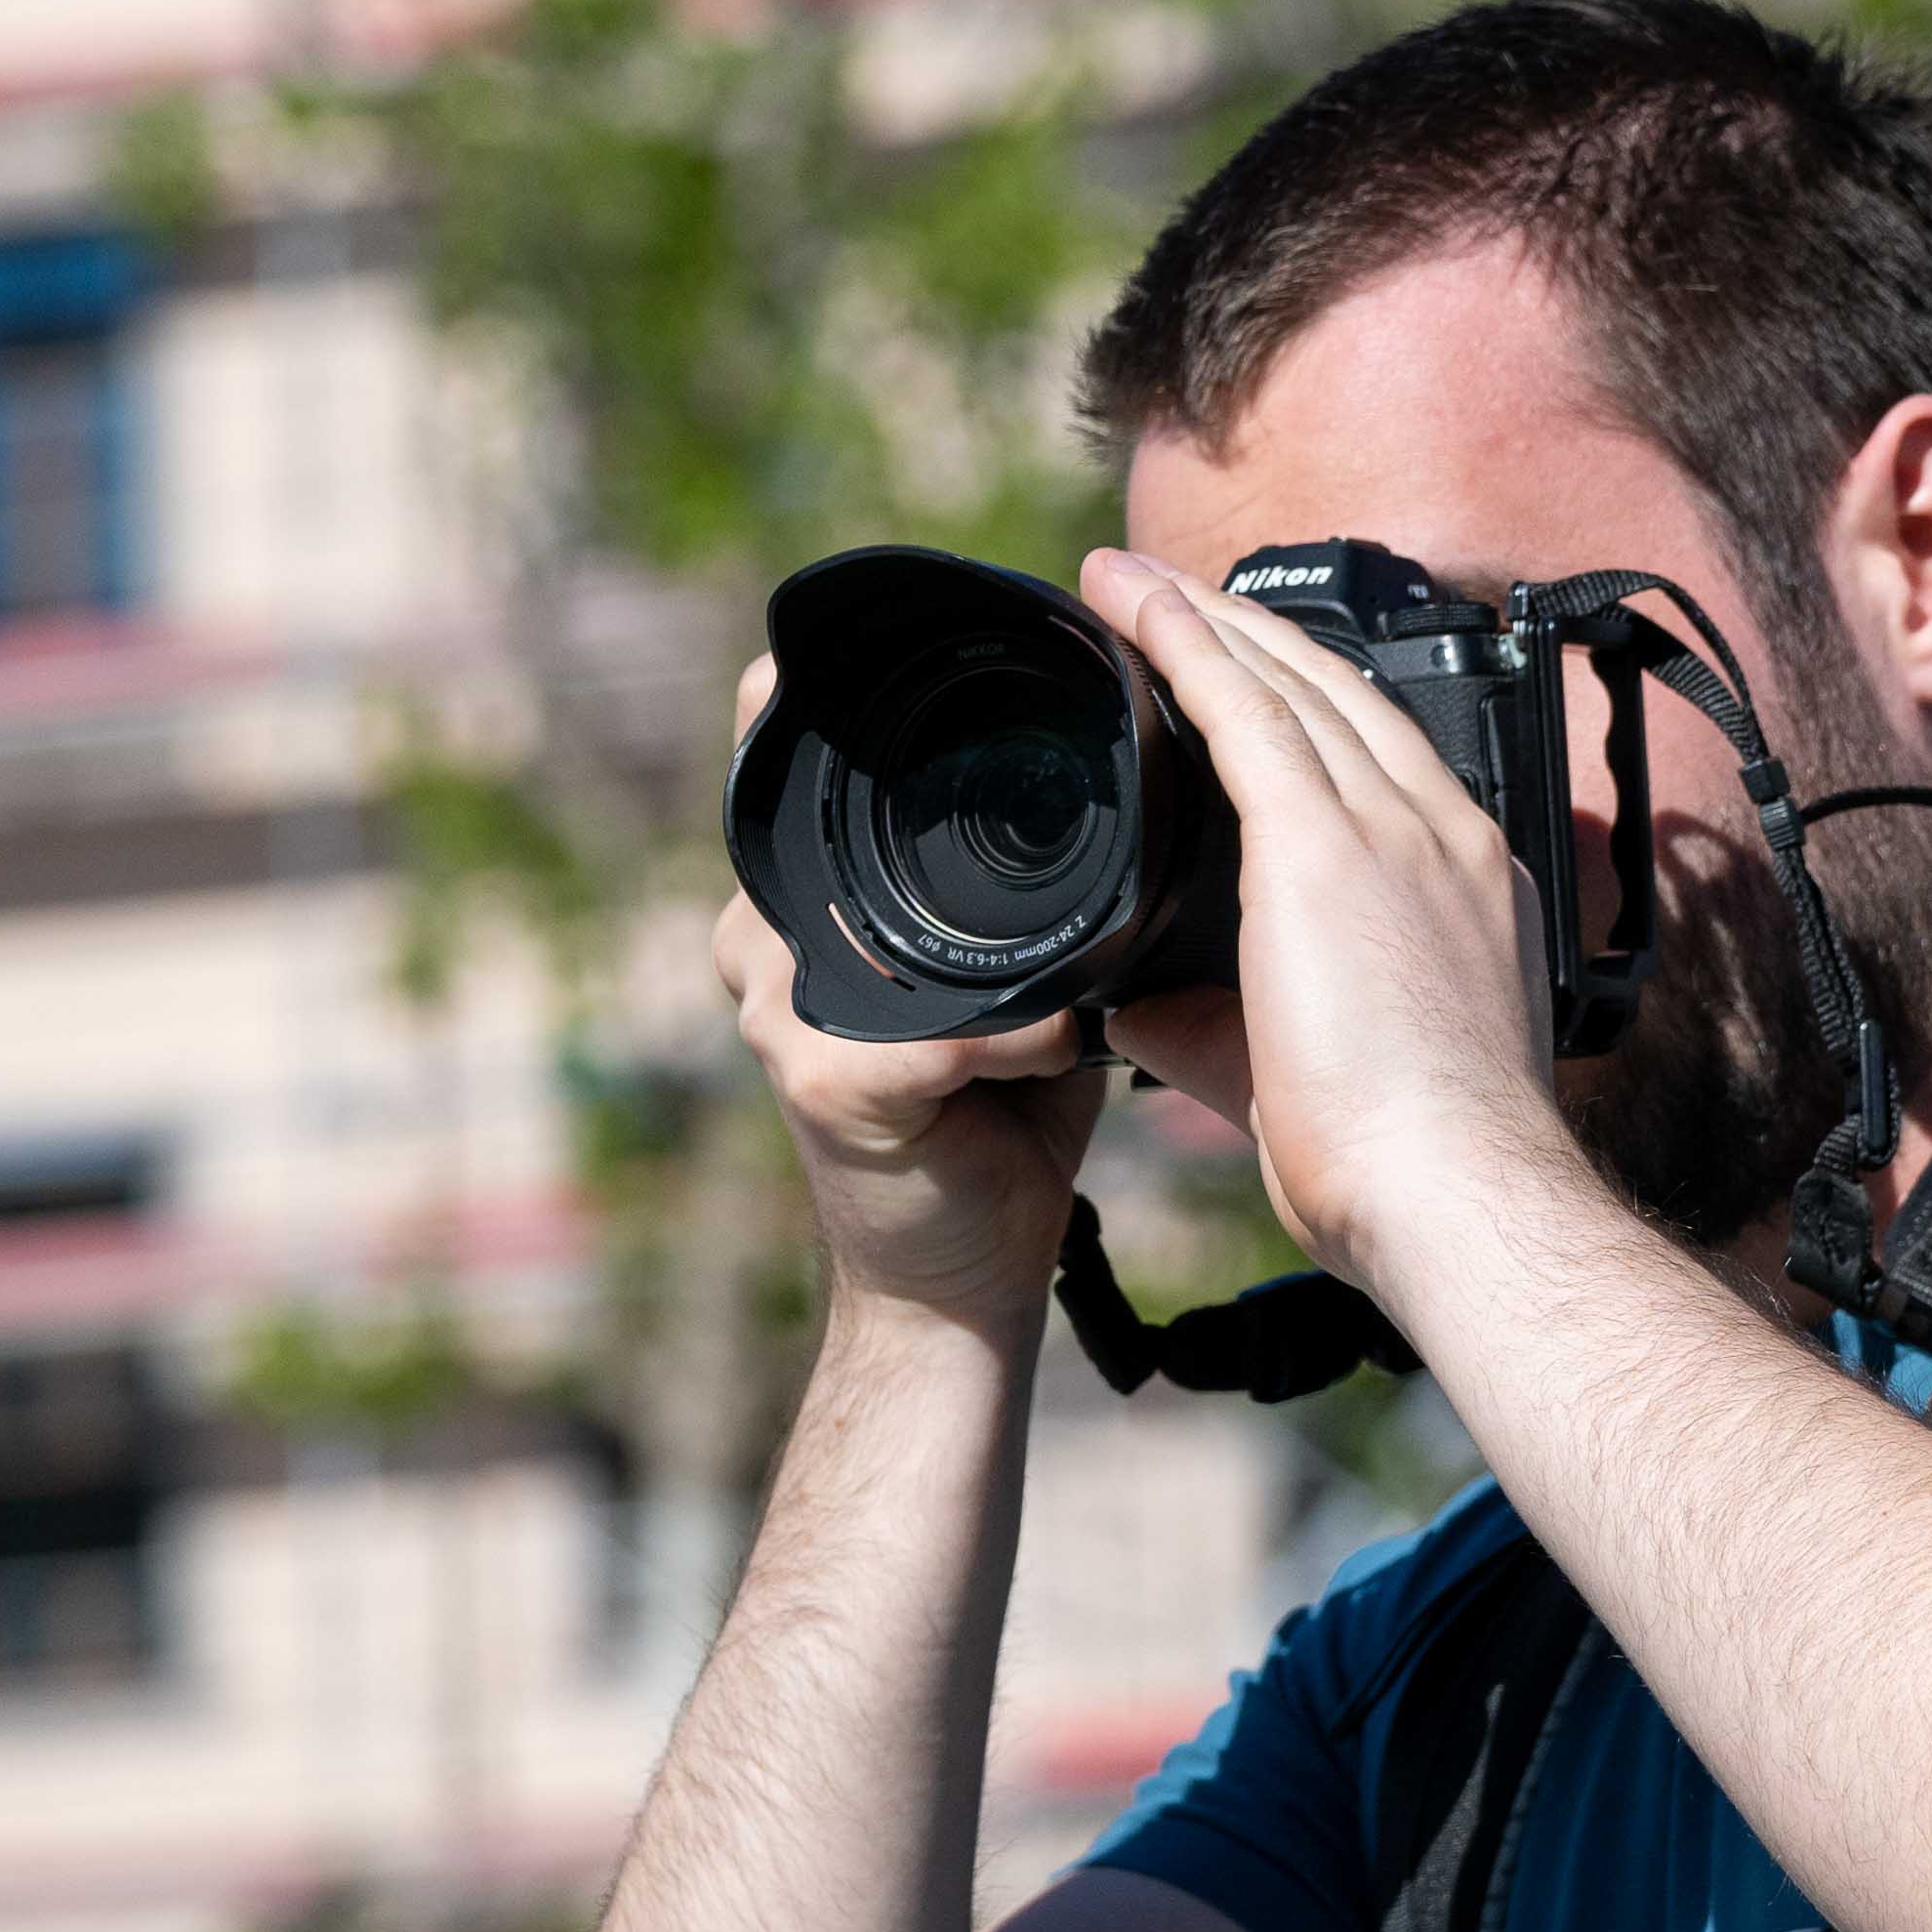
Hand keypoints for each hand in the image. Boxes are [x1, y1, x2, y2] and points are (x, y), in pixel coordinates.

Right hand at [708, 650, 1099, 1349]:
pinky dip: (1011, 1036)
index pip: (802, 756)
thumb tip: (1157, 759)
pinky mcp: (824, 1084)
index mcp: (814, 896)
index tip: (960, 652)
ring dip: (968, 913)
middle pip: (804, 800)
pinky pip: (927, 1036)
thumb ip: (1041, 880)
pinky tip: (1062, 1040)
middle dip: (906, 772)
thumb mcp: (1016, 971)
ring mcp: (784, 1008)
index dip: (857, 692)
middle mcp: (774, 936)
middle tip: (1036, 774)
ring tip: (1062, 918)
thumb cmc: (996, 1116)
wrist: (957, 1279)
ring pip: (858, 907)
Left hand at [1077, 550, 1565, 1302]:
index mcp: (1462, 888)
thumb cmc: (1405, 1165)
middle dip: (1247, 634)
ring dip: (1202, 619)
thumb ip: (1214, 1021)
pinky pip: (1247, 711)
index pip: (1379, 758)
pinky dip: (1186, 647)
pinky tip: (1134, 609)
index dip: (1302, 700)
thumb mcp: (1299, 1072)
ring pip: (1290, 685)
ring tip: (1128, 580)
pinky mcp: (1329, 845)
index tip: (1236, 673)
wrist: (1455, 1197)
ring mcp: (1397, 831)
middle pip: (1337, 694)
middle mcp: (1442, 837)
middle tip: (1163, 595)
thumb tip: (1131, 1000)